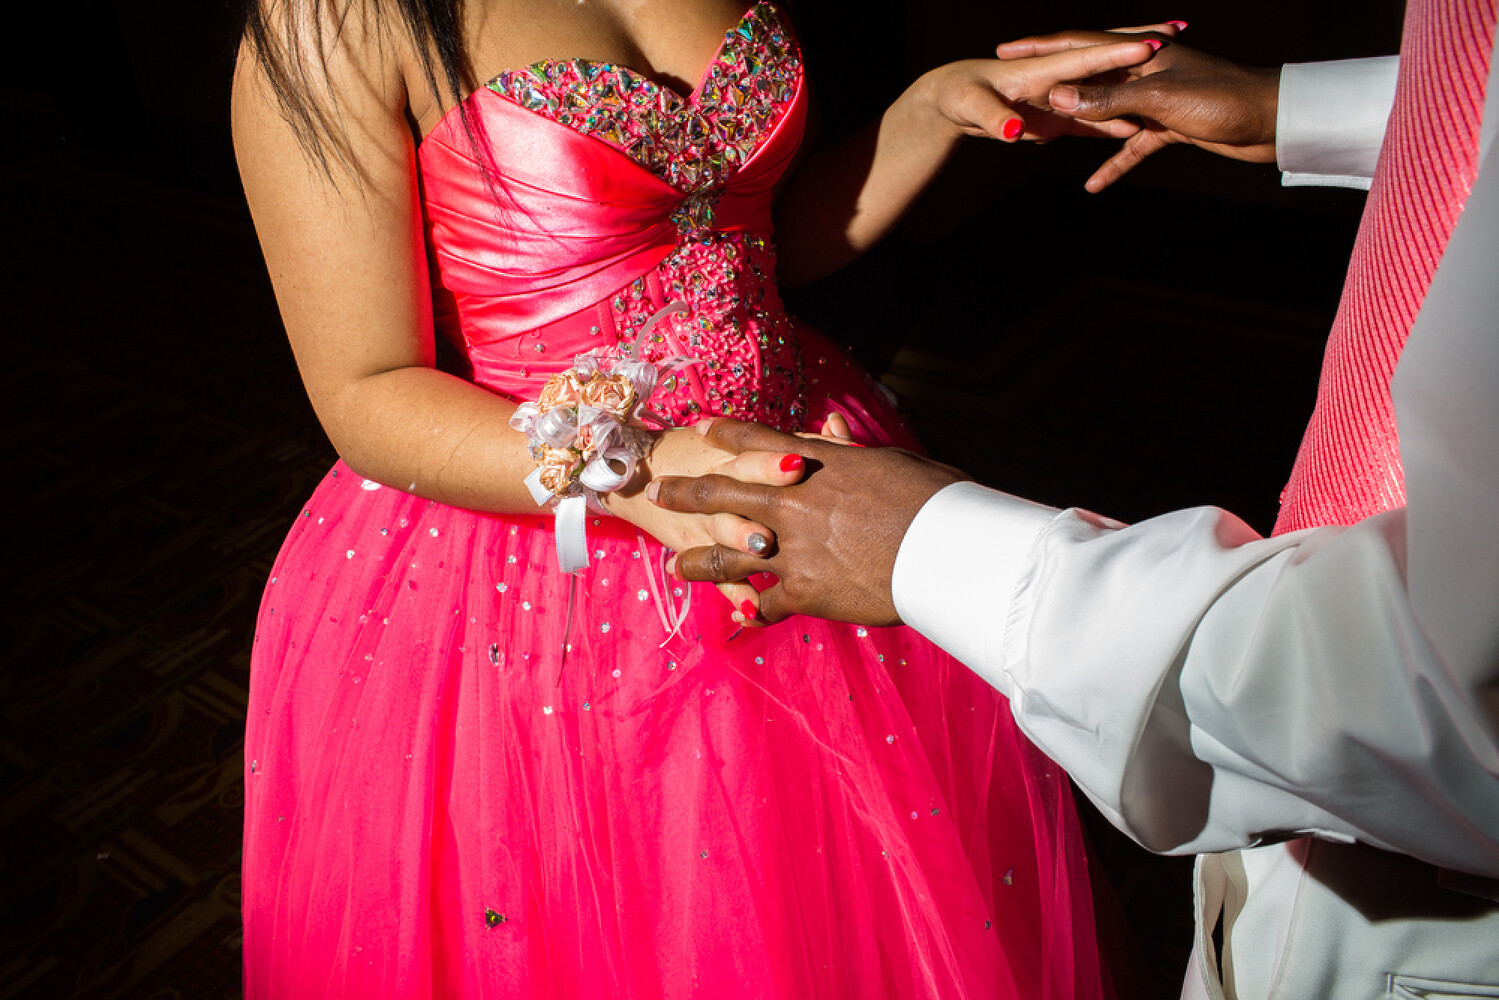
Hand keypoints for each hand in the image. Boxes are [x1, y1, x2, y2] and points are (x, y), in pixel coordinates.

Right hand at [601, 425, 801, 612]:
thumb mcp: (740, 444)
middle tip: (793, 476)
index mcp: (740, 457)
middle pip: (744, 482)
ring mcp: (710, 522)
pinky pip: (721, 578)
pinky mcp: (697, 550)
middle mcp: (725, 488)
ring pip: (727, 529)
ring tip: (762, 543)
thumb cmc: (704, 455)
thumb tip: (838, 425)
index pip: (762, 449)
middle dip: (766, 480)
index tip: (802, 460)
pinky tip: (753, 610)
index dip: (779, 453)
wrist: (639, 469)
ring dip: (744, 535)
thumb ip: (795, 439)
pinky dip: (737, 593)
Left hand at [647, 419, 968, 626]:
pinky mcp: (805, 590)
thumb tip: (828, 427)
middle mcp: (792, 503)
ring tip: (674, 567)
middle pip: (723, 493)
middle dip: (685, 493)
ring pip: (727, 555)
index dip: (724, 432)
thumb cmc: (931, 497)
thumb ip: (847, 451)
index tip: (700, 426)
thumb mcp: (888, 461)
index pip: (757, 440)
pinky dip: (757, 612)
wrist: (943, 548)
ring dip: (697, 562)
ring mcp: (793, 549)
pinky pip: (768, 604)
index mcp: (815, 465)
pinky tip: (744, 618)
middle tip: (657, 492)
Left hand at [914, 38, 1162, 145]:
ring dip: (1135, 92)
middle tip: (1176, 33)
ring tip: (1172, 87)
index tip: (1152, 45)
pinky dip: (1110, 131)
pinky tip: (1135, 135)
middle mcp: (1055, 81)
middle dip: (1137, 48)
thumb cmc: (953, 97)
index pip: (1086, 57)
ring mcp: (1057, 102)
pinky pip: (1087, 127)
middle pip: (1103, 63)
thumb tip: (1013, 131)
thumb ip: (996, 119)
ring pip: (1104, 96)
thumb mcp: (974, 109)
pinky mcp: (1052, 123)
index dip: (1118, 52)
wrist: (940, 104)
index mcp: (1039, 72)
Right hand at [996, 29, 1278, 190]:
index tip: (1009, 51)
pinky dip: (1115, 164)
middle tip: (1016, 93)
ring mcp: (1156, 100)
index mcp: (1141, 54)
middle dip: (1053, 89)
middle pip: (1089, 80)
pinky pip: (1132, 147)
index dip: (1043, 49)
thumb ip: (1108, 99)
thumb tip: (1058, 98)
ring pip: (1106, 114)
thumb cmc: (1225, 99)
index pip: (1082, 46)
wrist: (1273, 121)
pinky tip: (1094, 185)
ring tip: (1043, 137)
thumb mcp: (1160, 99)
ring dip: (1078, 128)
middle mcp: (1144, 72)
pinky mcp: (1169, 127)